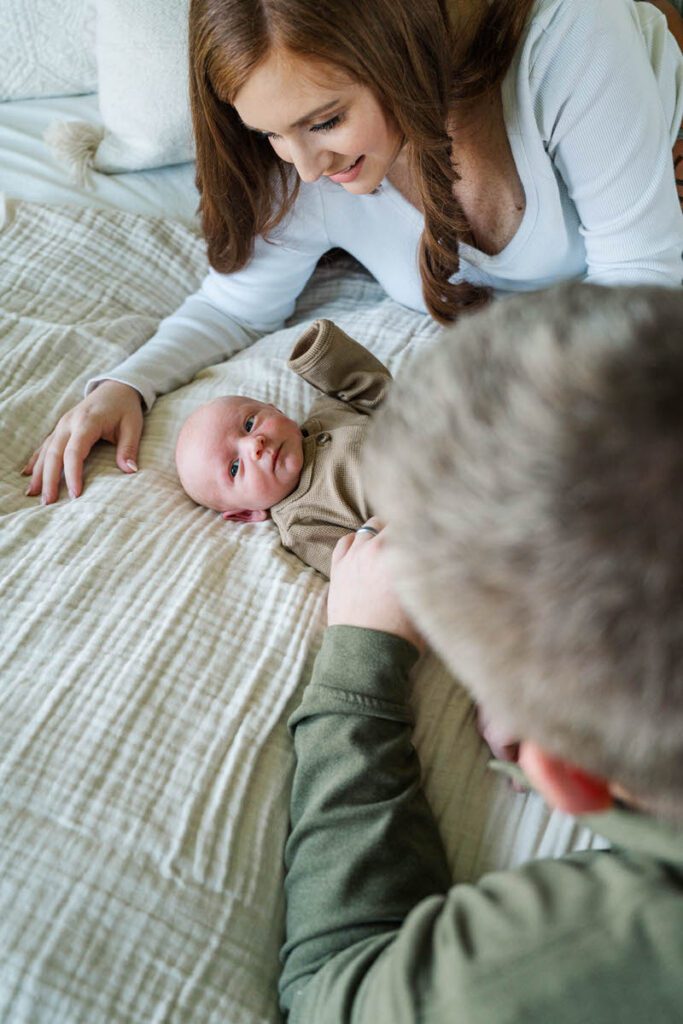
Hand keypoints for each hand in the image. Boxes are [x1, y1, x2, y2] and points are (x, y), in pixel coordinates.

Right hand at [22, 380, 143, 503]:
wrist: (115, 388)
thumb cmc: (125, 408)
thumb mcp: (133, 426)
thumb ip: (129, 448)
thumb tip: (130, 470)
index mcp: (87, 422)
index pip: (74, 451)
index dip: (73, 473)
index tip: (75, 494)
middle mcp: (69, 423)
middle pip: (54, 453)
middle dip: (49, 478)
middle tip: (48, 501)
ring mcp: (62, 425)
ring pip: (45, 450)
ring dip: (38, 472)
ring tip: (33, 494)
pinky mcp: (60, 428)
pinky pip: (44, 445)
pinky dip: (36, 460)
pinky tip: (28, 474)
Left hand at [328, 517, 422, 650]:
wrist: (366, 651)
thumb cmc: (402, 631)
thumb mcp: (427, 599)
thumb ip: (430, 571)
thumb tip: (443, 558)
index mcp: (401, 552)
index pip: (414, 523)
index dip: (422, 527)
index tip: (428, 533)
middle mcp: (377, 547)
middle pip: (391, 521)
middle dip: (400, 528)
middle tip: (408, 541)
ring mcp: (354, 555)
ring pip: (368, 528)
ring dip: (378, 534)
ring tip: (386, 547)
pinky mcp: (338, 566)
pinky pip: (346, 540)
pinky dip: (355, 542)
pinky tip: (363, 552)